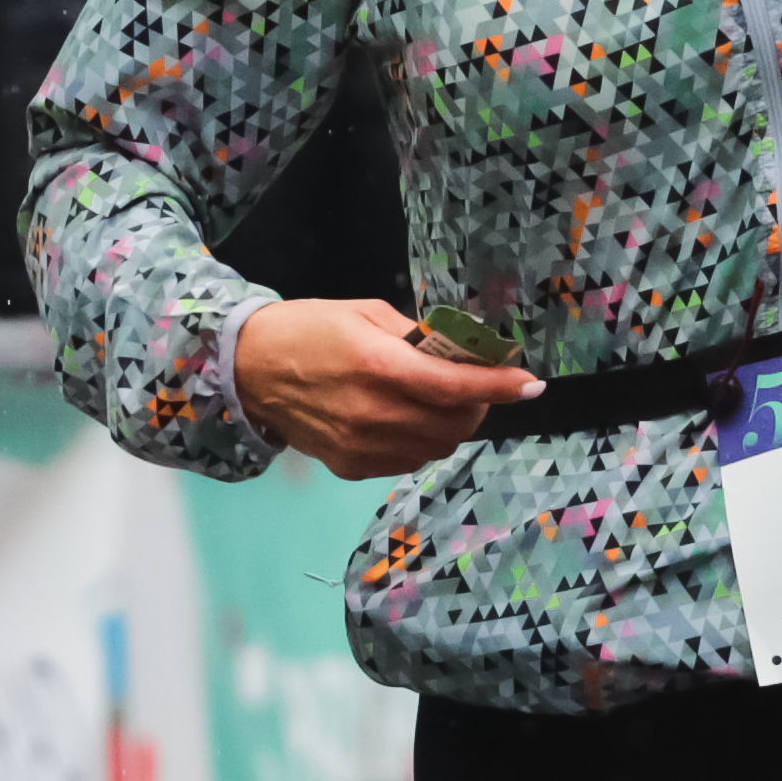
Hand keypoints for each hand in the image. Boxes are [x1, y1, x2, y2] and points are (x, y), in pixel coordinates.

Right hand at [233, 297, 545, 479]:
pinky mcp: (349, 467)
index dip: (500, 386)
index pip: (455, 385)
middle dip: (479, 404)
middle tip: (476, 384)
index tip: (531, 385)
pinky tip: (409, 419)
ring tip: (441, 400)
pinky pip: (407, 461)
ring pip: (436, 448)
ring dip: (453, 426)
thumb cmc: (311, 329)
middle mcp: (372, 412)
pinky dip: (423, 442)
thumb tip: (464, 351)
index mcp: (378, 365)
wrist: (249, 369)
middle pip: (455, 425)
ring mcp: (359, 446)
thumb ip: (418, 336)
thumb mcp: (368, 313)